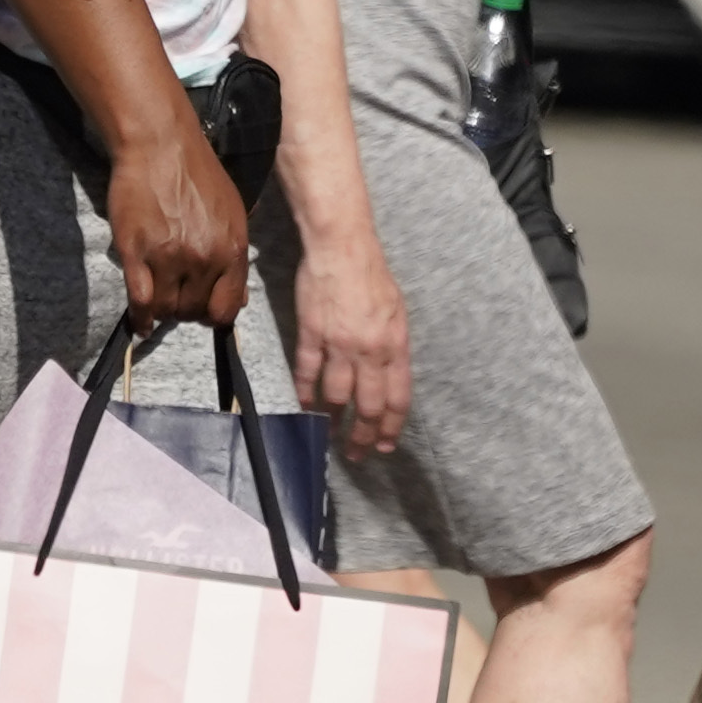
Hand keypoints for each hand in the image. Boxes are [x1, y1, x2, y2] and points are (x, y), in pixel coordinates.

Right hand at [107, 124, 249, 334]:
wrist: (160, 145)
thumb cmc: (198, 173)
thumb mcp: (232, 213)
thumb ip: (234, 256)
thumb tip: (239, 298)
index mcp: (232, 250)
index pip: (227, 309)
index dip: (213, 315)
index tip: (202, 310)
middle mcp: (204, 259)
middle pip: (194, 312)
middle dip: (185, 310)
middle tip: (176, 297)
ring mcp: (169, 258)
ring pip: (166, 309)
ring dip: (162, 310)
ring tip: (158, 300)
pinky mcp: (136, 253)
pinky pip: (140, 301)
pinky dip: (140, 319)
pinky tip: (140, 325)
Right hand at [288, 216, 412, 458]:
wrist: (342, 248)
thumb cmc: (372, 276)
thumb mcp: (397, 313)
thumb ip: (393, 348)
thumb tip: (388, 377)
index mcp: (395, 345)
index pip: (397, 397)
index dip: (390, 426)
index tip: (384, 444)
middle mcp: (370, 349)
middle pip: (368, 404)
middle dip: (363, 435)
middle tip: (358, 454)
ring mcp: (339, 343)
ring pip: (337, 394)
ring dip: (334, 421)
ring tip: (331, 436)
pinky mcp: (311, 333)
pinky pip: (307, 372)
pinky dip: (305, 393)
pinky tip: (305, 407)